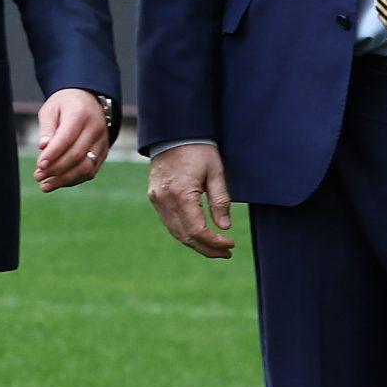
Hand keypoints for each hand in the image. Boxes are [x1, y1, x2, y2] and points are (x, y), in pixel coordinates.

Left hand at [34, 88, 108, 191]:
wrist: (88, 99)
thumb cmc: (64, 105)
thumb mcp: (50, 109)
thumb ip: (47, 128)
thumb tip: (43, 148)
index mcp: (80, 113)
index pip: (68, 137)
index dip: (53, 153)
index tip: (39, 165)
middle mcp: (95, 128)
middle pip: (77, 155)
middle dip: (56, 169)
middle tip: (37, 176)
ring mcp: (102, 141)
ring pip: (86, 167)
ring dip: (64, 179)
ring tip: (44, 185)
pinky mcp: (104, 153)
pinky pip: (90, 171)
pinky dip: (73, 180)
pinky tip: (57, 182)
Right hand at [147, 144, 234, 258]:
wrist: (174, 133)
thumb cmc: (199, 149)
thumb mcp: (216, 172)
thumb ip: (220, 201)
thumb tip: (224, 228)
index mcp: (181, 194)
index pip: (198, 230)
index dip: (214, 242)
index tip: (230, 245)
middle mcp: (165, 200)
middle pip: (185, 236)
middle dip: (207, 248)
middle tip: (226, 253)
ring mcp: (157, 200)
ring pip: (176, 233)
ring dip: (196, 243)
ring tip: (215, 248)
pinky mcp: (155, 198)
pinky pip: (170, 223)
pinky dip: (185, 233)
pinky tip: (199, 235)